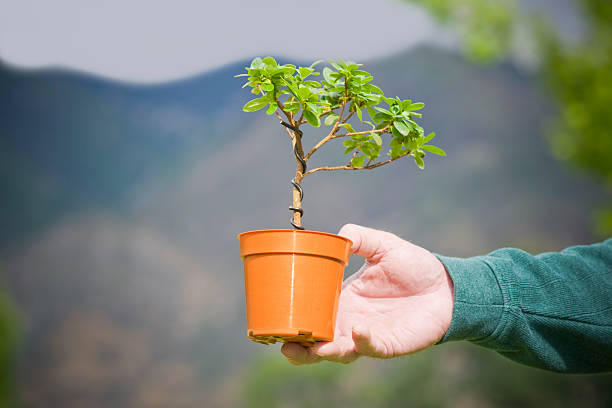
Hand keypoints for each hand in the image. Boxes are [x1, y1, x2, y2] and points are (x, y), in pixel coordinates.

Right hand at [281, 224, 453, 364]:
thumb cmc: (413, 266)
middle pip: (317, 341)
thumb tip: (337, 235)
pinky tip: (357, 331)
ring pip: (338, 352)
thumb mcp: (382, 245)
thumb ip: (359, 237)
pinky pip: (371, 347)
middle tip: (285, 344)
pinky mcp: (389, 344)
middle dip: (299, 348)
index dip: (294, 318)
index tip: (276, 316)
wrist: (445, 285)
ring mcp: (368, 335)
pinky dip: (362, 342)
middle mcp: (350, 321)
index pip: (312, 313)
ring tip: (312, 347)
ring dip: (323, 352)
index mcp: (343, 299)